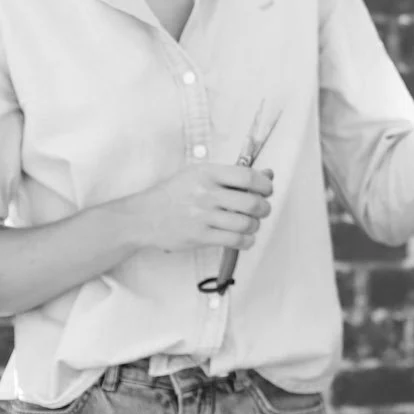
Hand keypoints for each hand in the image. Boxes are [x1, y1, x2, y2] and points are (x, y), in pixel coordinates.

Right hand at [127, 163, 272, 253]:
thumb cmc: (175, 193)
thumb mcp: (200, 175)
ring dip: (255, 225)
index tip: (267, 190)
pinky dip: (246, 241)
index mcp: (208, 173)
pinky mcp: (200, 237)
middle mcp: (206, 194)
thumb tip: (268, 174)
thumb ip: (233, 175)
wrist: (144, 217)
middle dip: (264, 208)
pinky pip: (235, 241)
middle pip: (251, 202)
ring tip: (250, 224)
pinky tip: (243, 237)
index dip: (265, 185)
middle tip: (261, 210)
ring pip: (246, 224)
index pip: (248, 177)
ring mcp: (202, 216)